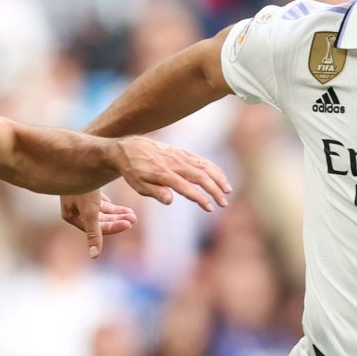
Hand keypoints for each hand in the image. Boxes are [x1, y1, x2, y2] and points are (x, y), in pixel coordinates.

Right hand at [60, 192, 139, 258]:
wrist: (77, 157)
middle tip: (134, 218)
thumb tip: (94, 257)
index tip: (131, 222)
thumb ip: (93, 234)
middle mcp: (73, 210)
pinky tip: (122, 208)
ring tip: (132, 214)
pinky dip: (111, 205)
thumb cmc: (82, 184)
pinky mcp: (84, 190)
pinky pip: (99, 202)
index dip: (114, 227)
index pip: (96, 228)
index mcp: (71, 216)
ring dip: (117, 214)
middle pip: (99, 221)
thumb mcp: (90, 211)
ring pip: (101, 212)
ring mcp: (79, 200)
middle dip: (117, 220)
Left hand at [107, 135, 230, 212]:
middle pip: (201, 176)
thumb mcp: (138, 185)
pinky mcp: (182, 152)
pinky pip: (201, 160)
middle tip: (224, 203)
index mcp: (164, 173)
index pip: (187, 188)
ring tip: (228, 191)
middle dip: (215, 190)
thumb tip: (170, 200)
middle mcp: (174, 163)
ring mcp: (180, 156)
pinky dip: (213, 168)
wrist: (128, 148)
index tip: (209, 208)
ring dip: (218, 178)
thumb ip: (155, 192)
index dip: (200, 198)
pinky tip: (220, 177)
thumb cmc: (133, 170)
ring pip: (204, 166)